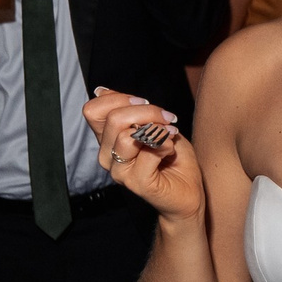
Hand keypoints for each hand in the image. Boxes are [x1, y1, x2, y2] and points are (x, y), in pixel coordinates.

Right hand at [83, 87, 202, 216]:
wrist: (188, 191)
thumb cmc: (171, 157)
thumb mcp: (151, 124)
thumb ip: (129, 110)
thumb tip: (101, 91)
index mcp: (107, 140)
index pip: (93, 110)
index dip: (119, 99)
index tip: (144, 102)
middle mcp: (107, 156)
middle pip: (113, 118)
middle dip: (146, 111)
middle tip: (166, 118)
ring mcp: (120, 171)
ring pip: (126, 136)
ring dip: (156, 129)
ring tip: (170, 135)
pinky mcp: (137, 182)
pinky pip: (149, 152)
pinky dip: (166, 145)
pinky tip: (171, 151)